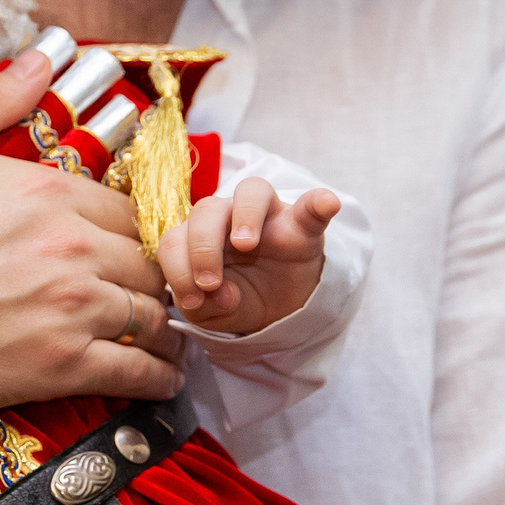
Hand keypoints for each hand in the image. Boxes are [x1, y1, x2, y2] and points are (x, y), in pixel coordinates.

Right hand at [0, 49, 182, 418]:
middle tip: (147, 293)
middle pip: (149, 262)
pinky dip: (158, 376)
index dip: (132, 229)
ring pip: (153, 315)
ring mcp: (68, 309)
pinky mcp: (56, 368)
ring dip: (163, 326)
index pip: (128, 209)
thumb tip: (41, 60)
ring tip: (164, 339)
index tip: (127, 247)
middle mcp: (70, 246)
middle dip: (152, 277)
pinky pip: (137, 371)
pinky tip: (161, 378)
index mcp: (45, 190)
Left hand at [158, 179, 337, 336]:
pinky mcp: (303, 225)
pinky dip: (319, 202)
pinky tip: (328, 203)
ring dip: (245, 215)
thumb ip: (204, 306)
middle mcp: (229, 217)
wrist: (279, 309)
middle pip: (208, 208)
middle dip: (201, 247)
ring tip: (245, 244)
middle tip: (209, 282)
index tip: (192, 300)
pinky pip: (311, 205)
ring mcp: (268, 216)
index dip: (177, 268)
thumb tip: (221, 292)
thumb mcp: (213, 314)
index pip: (176, 239)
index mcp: (199, 237)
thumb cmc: (238, 298)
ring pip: (252, 190)